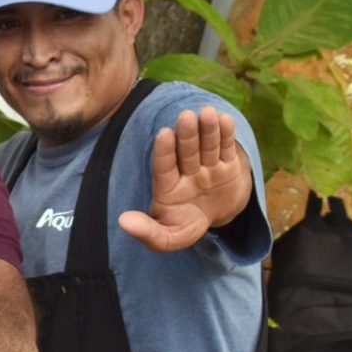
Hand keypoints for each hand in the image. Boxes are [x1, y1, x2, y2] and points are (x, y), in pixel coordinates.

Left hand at [117, 106, 252, 252]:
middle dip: (187, 135)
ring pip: (207, 147)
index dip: (164, 151)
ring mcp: (208, 167)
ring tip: (206, 113)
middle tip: (186, 116)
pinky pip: (226, 149)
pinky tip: (225, 119)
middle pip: (187, 152)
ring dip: (207, 130)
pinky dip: (226, 135)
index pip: (164, 167)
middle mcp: (187, 173)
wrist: (217, 219)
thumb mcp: (168, 237)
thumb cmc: (186, 226)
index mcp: (168, 187)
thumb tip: (123, 221)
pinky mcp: (228, 166)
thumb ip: (148, 232)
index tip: (164, 133)